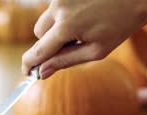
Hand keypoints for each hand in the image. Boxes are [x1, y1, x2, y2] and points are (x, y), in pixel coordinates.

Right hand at [22, 0, 146, 78]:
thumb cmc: (119, 26)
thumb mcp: (95, 51)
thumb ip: (65, 61)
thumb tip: (43, 72)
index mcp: (67, 26)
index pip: (39, 50)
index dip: (30, 64)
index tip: (26, 73)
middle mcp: (59, 8)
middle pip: (39, 34)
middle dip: (49, 44)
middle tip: (71, 46)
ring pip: (45, 21)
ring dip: (55, 30)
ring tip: (82, 28)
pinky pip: (54, 9)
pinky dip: (63, 17)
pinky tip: (83, 17)